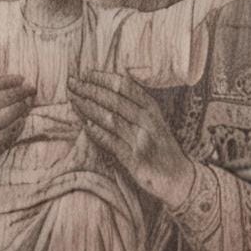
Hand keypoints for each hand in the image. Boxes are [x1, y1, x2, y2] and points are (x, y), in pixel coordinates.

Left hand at [69, 71, 197, 205]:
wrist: (178, 177)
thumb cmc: (161, 146)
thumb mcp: (156, 120)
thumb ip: (136, 105)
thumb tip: (110, 85)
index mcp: (152, 108)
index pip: (126, 87)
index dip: (104, 78)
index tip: (86, 73)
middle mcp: (147, 122)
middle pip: (115, 100)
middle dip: (90, 89)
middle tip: (72, 83)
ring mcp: (140, 140)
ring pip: (110, 119)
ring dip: (89, 108)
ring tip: (73, 99)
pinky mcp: (134, 159)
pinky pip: (110, 142)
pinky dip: (96, 132)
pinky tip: (84, 124)